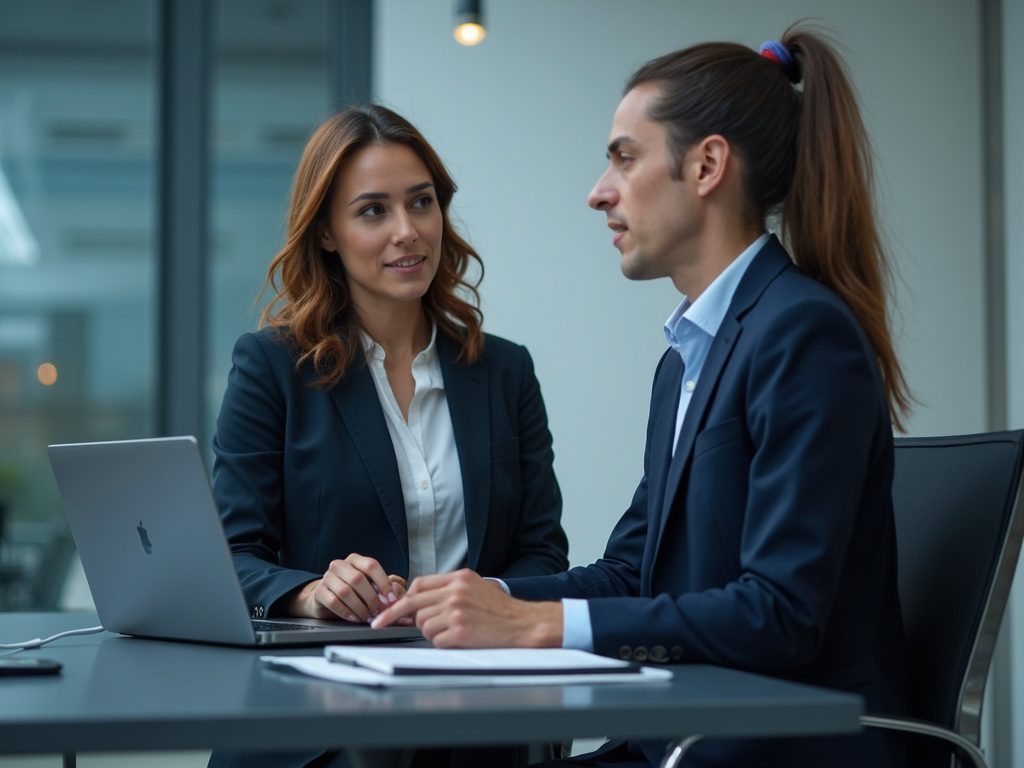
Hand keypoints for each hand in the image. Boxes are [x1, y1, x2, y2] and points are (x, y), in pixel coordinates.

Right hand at [289, 554, 406, 622]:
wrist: (325, 597)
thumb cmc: (352, 590)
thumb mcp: (368, 584)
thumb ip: (382, 587)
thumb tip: (399, 594)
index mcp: (355, 560)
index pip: (371, 565)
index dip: (383, 582)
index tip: (392, 598)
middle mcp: (340, 565)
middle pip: (358, 579)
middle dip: (371, 598)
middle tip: (379, 611)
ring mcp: (327, 577)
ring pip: (346, 591)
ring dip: (360, 607)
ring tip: (368, 616)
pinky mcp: (319, 592)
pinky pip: (333, 602)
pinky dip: (346, 612)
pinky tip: (354, 618)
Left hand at [371, 568, 562, 647]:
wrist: (523, 623)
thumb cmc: (499, 609)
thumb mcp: (475, 586)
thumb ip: (447, 589)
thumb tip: (416, 601)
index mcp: (459, 577)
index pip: (418, 585)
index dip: (400, 600)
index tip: (386, 611)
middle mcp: (456, 592)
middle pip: (414, 606)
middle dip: (402, 618)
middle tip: (386, 625)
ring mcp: (457, 611)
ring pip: (423, 625)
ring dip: (431, 632)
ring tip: (451, 631)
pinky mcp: (460, 631)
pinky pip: (436, 640)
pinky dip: (443, 643)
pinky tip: (459, 639)